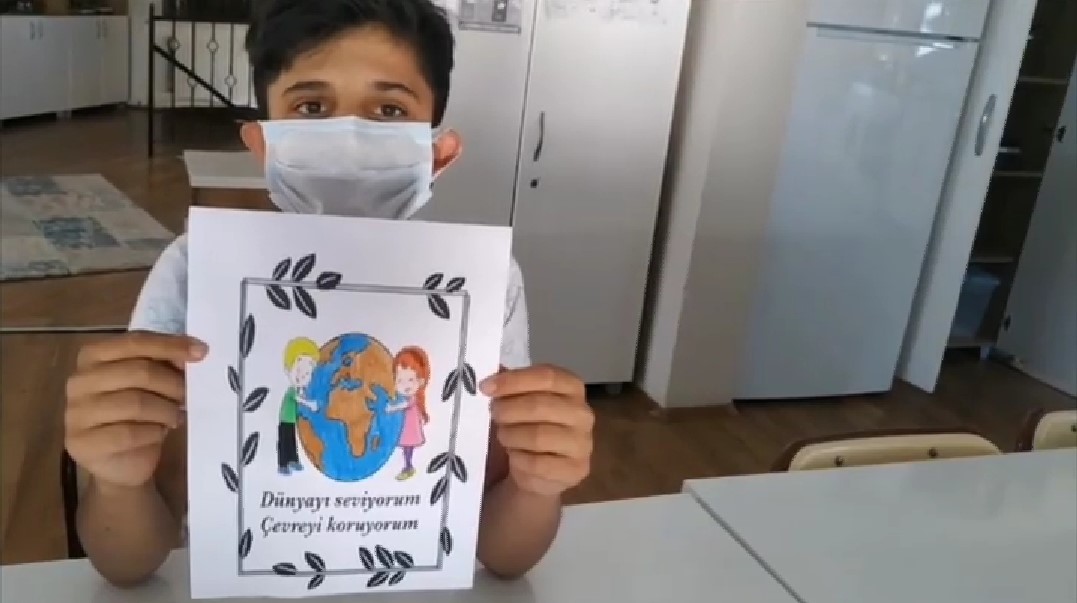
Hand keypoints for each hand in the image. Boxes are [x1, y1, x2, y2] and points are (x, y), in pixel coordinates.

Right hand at [65, 331, 206, 489]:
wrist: (122, 463)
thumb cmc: (139, 416)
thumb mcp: (153, 384)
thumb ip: (165, 364)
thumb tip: (193, 351)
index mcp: (93, 356)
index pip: (135, 341)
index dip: (170, 345)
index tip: (202, 352)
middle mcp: (79, 381)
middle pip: (139, 371)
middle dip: (172, 383)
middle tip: (188, 396)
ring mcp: (76, 413)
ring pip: (136, 403)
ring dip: (166, 410)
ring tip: (174, 416)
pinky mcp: (82, 443)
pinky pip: (129, 433)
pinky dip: (154, 433)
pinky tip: (159, 433)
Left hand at [483, 365, 592, 496]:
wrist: (541, 471)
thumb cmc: (529, 427)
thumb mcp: (520, 402)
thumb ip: (509, 386)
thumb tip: (491, 378)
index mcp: (572, 388)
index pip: (547, 376)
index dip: (514, 380)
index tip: (486, 387)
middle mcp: (583, 414)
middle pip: (540, 405)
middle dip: (509, 409)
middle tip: (493, 414)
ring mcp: (582, 444)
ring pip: (538, 436)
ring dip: (511, 435)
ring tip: (503, 436)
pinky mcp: (575, 471)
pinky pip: (537, 464)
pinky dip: (518, 459)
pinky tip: (514, 457)